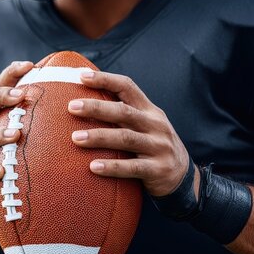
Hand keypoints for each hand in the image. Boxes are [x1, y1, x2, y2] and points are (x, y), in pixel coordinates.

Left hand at [68, 71, 192, 196]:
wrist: (182, 176)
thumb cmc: (150, 147)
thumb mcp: (142, 126)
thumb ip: (120, 114)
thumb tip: (81, 102)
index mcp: (148, 110)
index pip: (127, 87)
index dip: (105, 80)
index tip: (81, 76)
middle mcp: (155, 125)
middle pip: (124, 112)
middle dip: (97, 108)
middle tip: (71, 107)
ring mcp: (158, 147)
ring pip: (126, 138)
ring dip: (99, 137)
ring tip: (75, 138)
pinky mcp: (158, 170)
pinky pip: (132, 167)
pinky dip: (112, 167)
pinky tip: (92, 167)